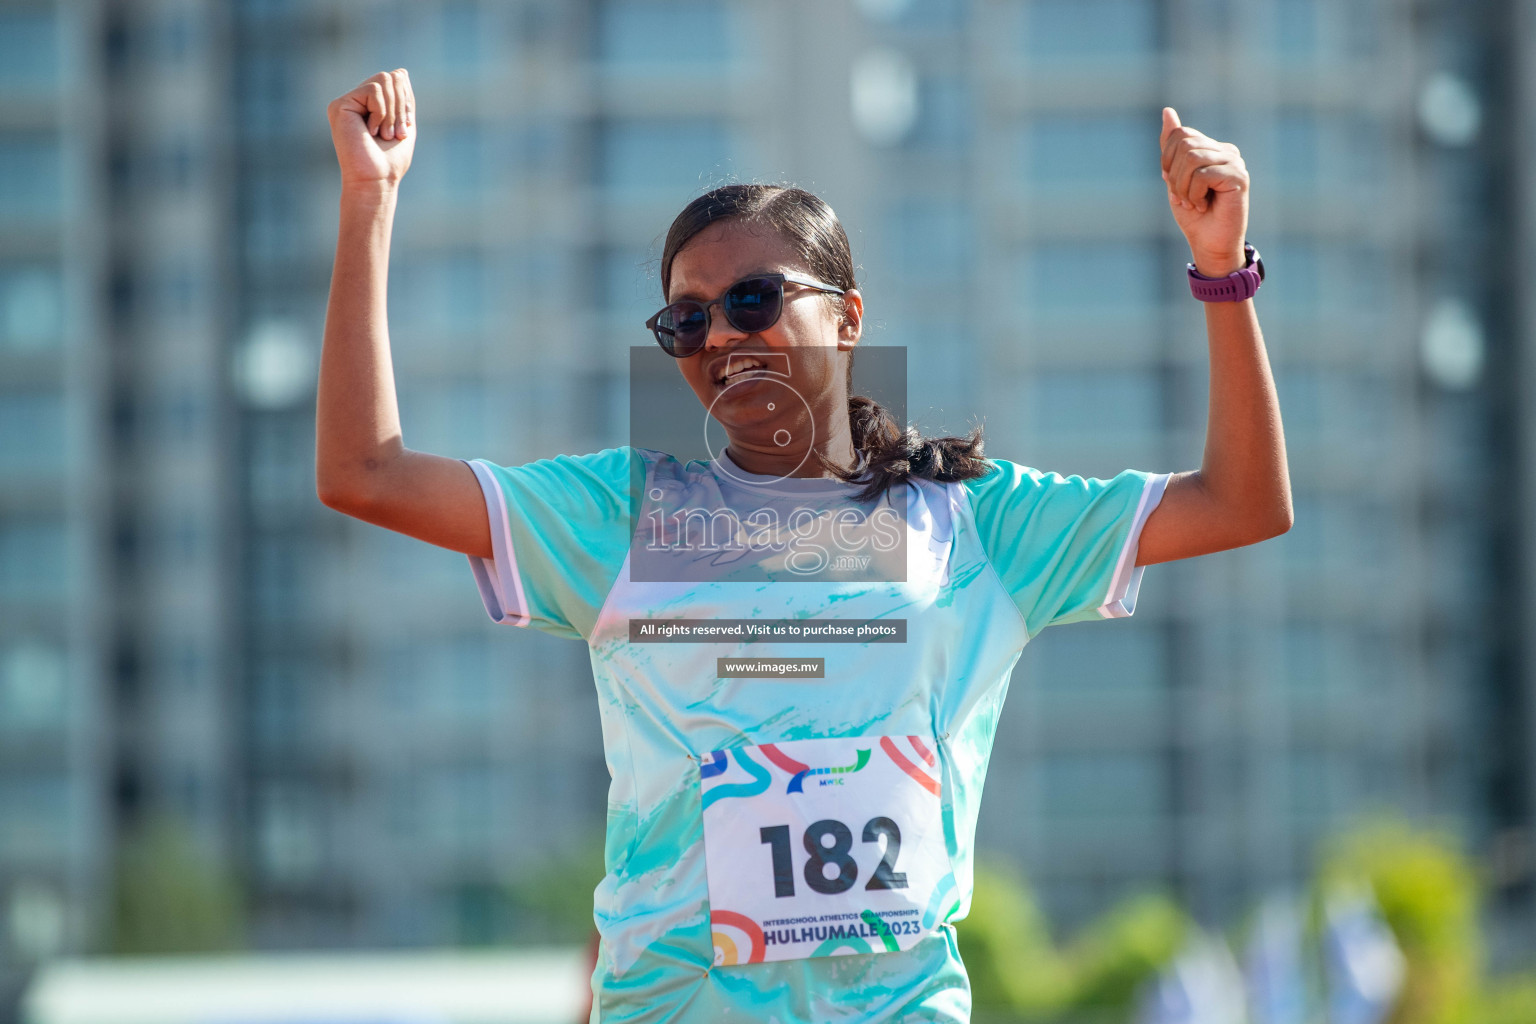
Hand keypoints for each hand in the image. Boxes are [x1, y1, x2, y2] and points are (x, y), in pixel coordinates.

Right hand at [326, 69, 415, 191]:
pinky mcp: (339, 105)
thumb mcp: (403, 123)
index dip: (406, 100)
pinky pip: (373, 91)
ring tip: (384, 134)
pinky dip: (381, 112)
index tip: (405, 128)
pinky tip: (371, 131)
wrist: (377, 179)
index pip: (397, 78)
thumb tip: (401, 71)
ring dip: (392, 112)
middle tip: (395, 133)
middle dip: (401, 106)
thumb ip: (402, 98)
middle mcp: (357, 99)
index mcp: (371, 103)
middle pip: (391, 76)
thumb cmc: (390, 159)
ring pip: (383, 80)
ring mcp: (347, 101)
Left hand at [1159, 107, 1248, 275]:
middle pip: (1184, 144)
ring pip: (1192, 158)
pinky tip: (1202, 206)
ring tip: (1192, 203)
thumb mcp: (1175, 178)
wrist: (1209, 244)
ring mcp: (1235, 162)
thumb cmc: (1194, 215)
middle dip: (1174, 176)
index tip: (1173, 185)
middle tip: (1182, 198)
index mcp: (1212, 148)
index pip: (1180, 134)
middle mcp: (1226, 151)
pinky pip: (1203, 174)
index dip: (1166, 160)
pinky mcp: (1239, 176)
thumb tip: (1167, 111)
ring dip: (1183, 187)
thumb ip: (1171, 146)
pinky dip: (1193, 194)